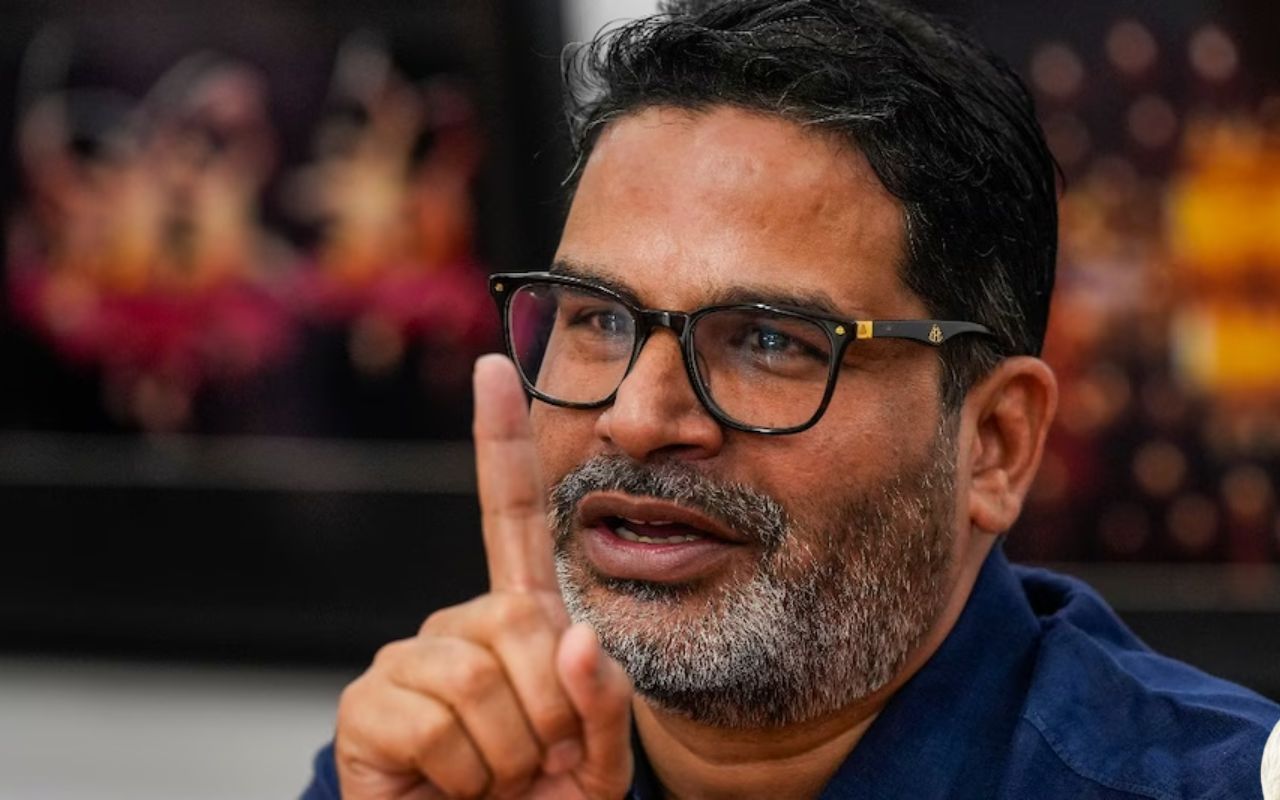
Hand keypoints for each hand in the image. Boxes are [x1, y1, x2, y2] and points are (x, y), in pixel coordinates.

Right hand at [334, 354, 634, 798]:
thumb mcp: (597, 756)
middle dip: (550, 709)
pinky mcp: (366, 707)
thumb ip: (604, 701)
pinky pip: (433, 724)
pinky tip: (449, 787)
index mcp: (518, 618)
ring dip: (508, 754)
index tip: (498, 365)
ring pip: (478, 680)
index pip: (510, 516)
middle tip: (537, 758)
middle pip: (520, 621)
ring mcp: (407, 660)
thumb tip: (574, 638)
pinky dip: (460, 776)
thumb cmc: (544, 799)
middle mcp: (458, 624)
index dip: (501, 441)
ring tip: (493, 777)